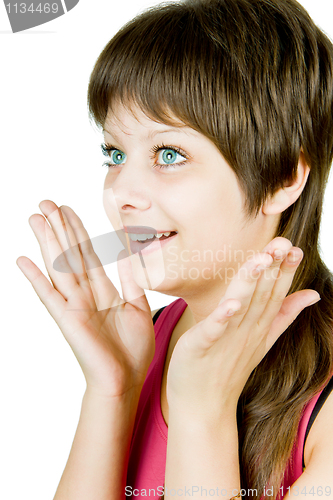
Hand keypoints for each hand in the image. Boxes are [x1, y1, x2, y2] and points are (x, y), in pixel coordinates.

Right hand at [16, 200, 154, 397]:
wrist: (126, 380)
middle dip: (59, 228)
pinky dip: (36, 279)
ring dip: (47, 242)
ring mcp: (74, 306)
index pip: (87, 254)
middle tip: (46, 203)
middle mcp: (85, 294)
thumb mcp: (139, 307)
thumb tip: (129, 254)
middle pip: (69, 254)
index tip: (68, 210)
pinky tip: (24, 260)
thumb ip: (131, 280)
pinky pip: (49, 296)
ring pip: (58, 267)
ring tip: (36, 218)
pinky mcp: (67, 320)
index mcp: (102, 291)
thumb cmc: (133, 349)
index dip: (78, 231)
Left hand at [166, 237, 319, 418]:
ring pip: (242, 306)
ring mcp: (226, 340)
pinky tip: (230, 303)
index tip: (294, 248)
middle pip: (263, 296)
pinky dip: (222, 317)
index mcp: (259, 327)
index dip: (285, 271)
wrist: (203, 405)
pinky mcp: (203, 347)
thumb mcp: (263, 339)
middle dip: (273, 268)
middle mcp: (247, 331)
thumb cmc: (227, 367)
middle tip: (283, 242)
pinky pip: (214, 330)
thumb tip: (313, 294)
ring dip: (251, 283)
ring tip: (260, 260)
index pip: (277, 294)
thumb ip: (285, 315)